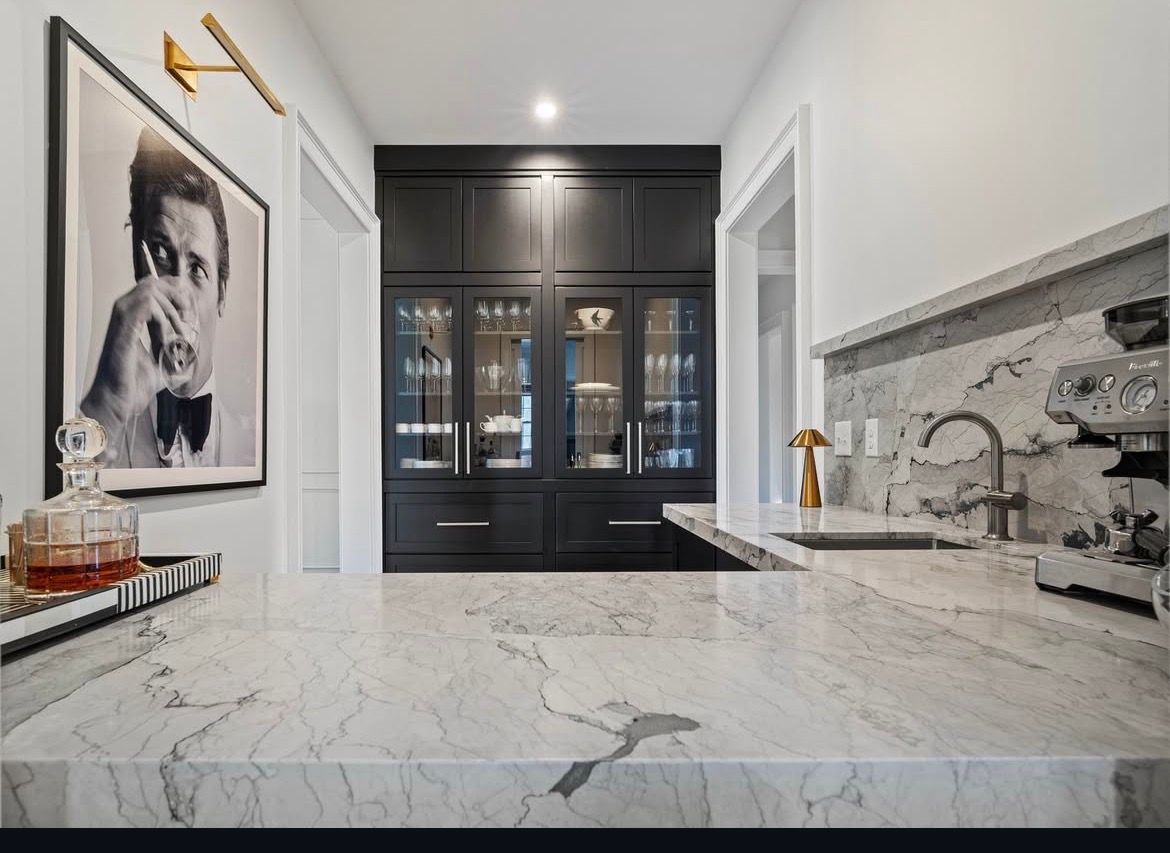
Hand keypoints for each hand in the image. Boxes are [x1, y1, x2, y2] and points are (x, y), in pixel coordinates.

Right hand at [81, 273, 192, 460]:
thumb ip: (173, 361)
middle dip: (177, 296)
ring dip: (173, 307)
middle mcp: (124, 313)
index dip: (177, 295)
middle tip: (188, 319)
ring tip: (181, 330)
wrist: (117, 402)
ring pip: (151, 289)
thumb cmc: (132, 386)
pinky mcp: (123, 329)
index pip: (154, 288)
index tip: (190, 316)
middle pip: (154, 282)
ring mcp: (121, 319)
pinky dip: (165, 315)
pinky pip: (146, 304)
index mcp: (132, 318)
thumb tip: (189, 364)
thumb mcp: (161, 368)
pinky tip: (172, 335)